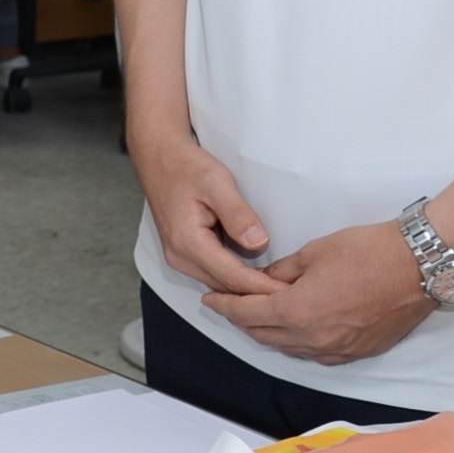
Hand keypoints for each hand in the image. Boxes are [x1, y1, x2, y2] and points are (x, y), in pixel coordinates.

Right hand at [128, 128, 274, 295]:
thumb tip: (259, 242)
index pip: (231, 276)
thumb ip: (237, 214)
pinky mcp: (185, 254)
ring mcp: (180, 257)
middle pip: (225, 287)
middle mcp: (180, 256)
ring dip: (248, 289)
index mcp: (187, 242)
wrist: (159, 158)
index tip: (289, 291)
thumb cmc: (186, 166)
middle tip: (294, 294)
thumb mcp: (217, 182)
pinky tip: (258, 276)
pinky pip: (214, 274)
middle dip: (258, 294)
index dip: (262, 287)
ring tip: (280, 289)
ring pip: (220, 284)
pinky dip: (237, 279)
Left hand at [207, 220, 438, 365]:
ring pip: (289, 348)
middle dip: (243, 320)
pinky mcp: (357, 352)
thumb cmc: (367, 251)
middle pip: (264, 336)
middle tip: (231, 305)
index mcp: (296, 312)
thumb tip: (264, 282)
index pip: (246, 315)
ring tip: (259, 316)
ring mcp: (337, 349)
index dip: (225, 306)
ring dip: (270, 333)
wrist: (420, 266)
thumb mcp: (314, 252)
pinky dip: (298, 342)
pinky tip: (295, 330)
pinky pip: (316, 353)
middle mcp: (313, 339)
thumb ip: (282, 272)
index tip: (210, 299)